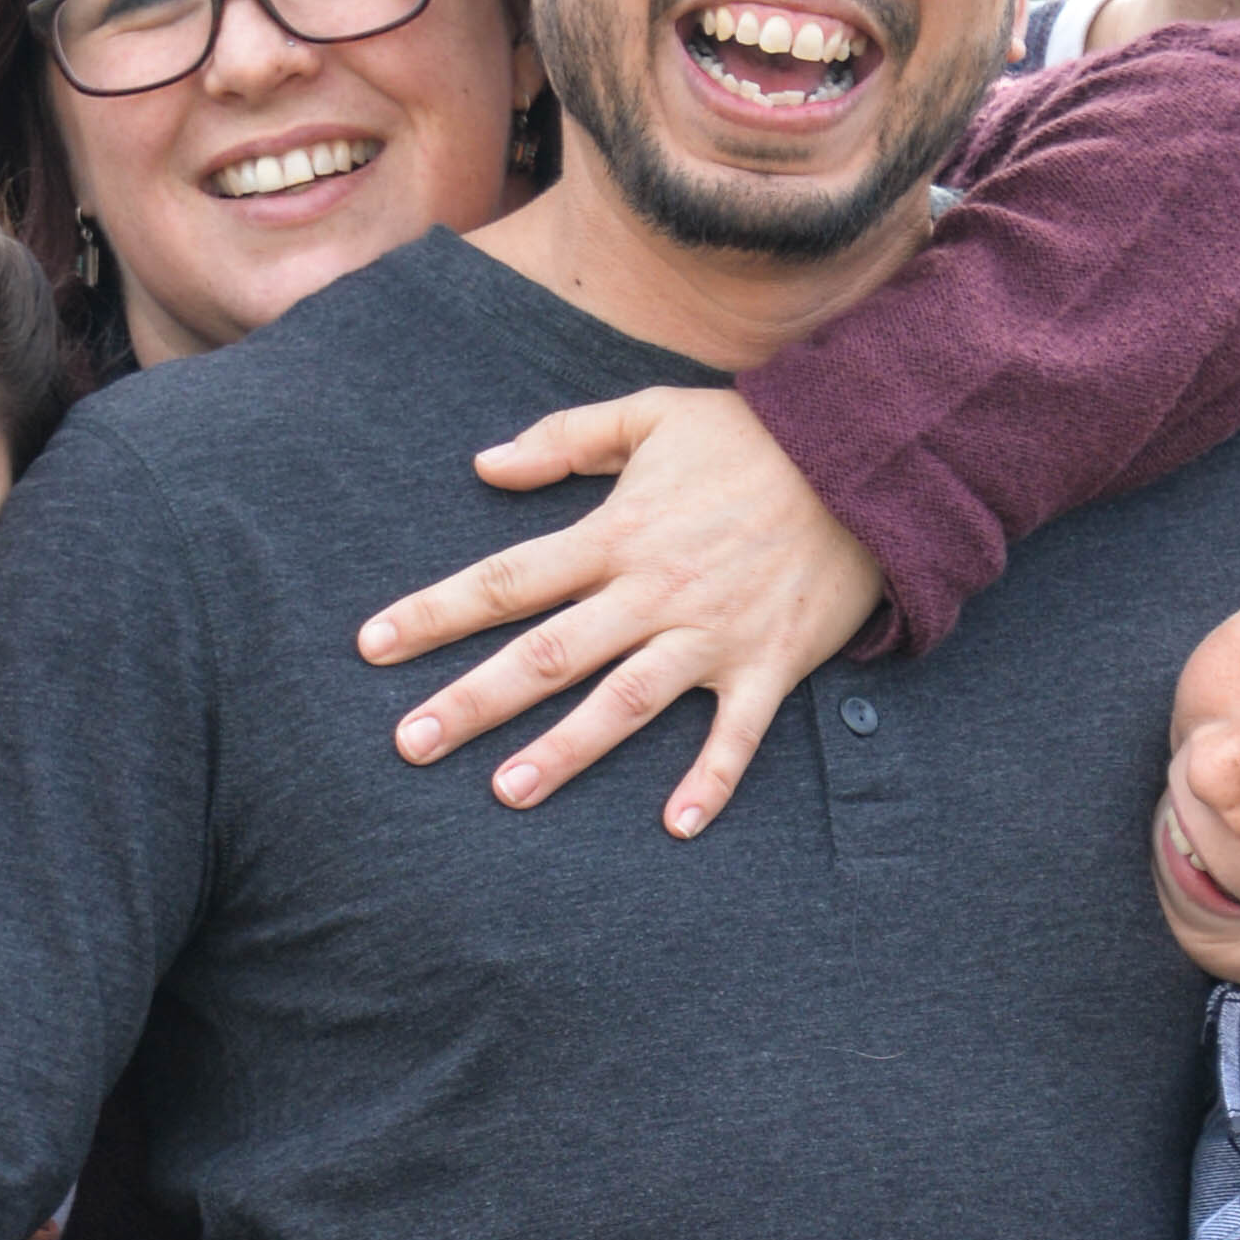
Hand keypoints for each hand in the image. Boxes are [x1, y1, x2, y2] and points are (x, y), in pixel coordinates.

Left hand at [360, 384, 884, 832]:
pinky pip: (736, 732)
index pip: (506, 580)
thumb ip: (565, 439)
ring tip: (507, 792)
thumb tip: (484, 465)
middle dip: (473, 700)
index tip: (373, 646)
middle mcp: (652, 590)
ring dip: (566, 751)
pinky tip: (677, 826)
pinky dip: (711, 779)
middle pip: (547, 654)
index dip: (436, 612)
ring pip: (624, 701)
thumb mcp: (651, 414)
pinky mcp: (769, 662)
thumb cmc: (751, 437)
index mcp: (616, 533)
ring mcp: (710, 634)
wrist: (866, 457)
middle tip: (409, 744)